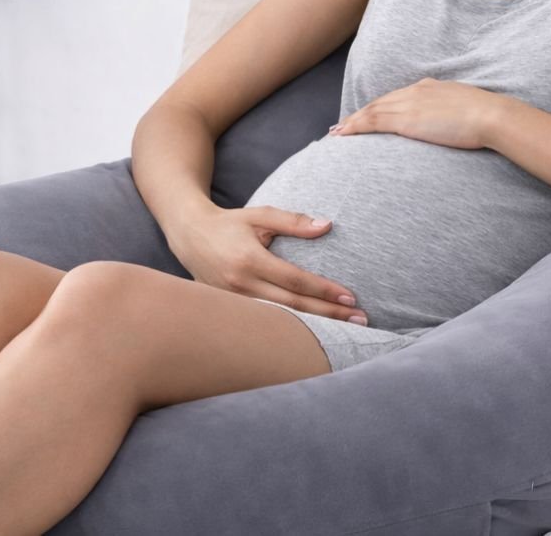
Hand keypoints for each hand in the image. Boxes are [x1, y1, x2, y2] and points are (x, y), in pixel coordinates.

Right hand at [166, 202, 368, 323]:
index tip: (351, 297)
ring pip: (279, 322)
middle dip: (330, 314)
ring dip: (314, 328)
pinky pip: (265, 324)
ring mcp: (234, 304)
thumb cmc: (230, 224)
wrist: (189, 236)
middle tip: (361, 320)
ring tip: (345, 332)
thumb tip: (327, 226)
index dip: (325, 290)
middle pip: (293, 307)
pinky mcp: (230, 313)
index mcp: (250, 260)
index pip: (296, 281)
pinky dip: (290, 331)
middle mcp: (241, 286)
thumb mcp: (260, 215)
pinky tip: (312, 335)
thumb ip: (293, 221)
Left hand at [329, 77, 500, 148]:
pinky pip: (372, 122)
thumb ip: (452, 113)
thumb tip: (450, 124)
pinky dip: (354, 127)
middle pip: (379, 103)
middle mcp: (414, 91)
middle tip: (342, 126)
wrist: (491, 115)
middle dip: (359, 115)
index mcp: (428, 87)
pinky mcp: (406, 119)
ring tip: (337, 133)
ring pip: (371, 112)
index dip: (378, 108)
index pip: (396, 98)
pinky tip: (342, 134)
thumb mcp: (466, 109)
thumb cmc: (487, 117)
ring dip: (352, 122)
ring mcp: (409, 104)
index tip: (366, 116)